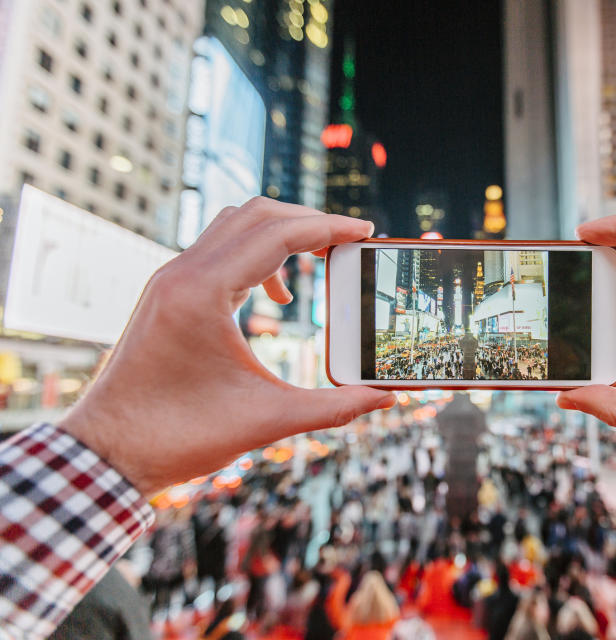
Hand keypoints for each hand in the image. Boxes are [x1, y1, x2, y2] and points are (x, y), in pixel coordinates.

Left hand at [61, 198, 394, 495]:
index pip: (277, 234)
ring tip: (321, 257)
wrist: (108, 453)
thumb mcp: (267, 421)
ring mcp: (169, 281)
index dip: (328, 227)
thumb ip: (334, 407)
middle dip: (309, 220)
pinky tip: (277, 296)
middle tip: (350, 239)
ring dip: (280, 232)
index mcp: (203, 293)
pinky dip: (255, 254)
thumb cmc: (179, 437)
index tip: (365, 231)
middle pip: (256, 214)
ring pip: (233, 226)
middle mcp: (181, 274)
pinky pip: (217, 251)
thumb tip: (386, 397)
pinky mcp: (166, 294)